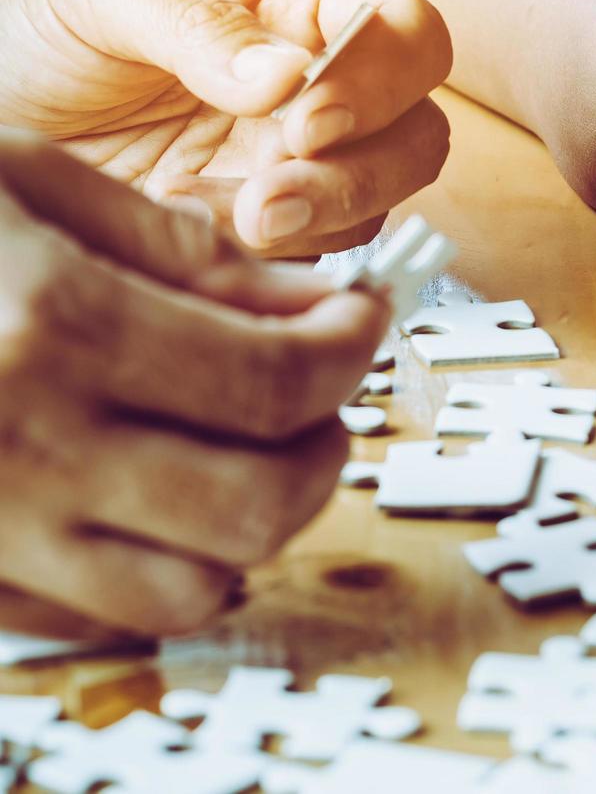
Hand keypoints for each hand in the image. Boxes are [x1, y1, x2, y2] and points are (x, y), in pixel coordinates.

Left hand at [0, 0, 452, 255]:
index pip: (403, 31)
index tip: (309, 121)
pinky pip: (311, 255)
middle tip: (272, 196)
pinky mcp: (261, 222)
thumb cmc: (27, 17)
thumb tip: (288, 77)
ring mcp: (292, 157)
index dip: (382, 80)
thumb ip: (198, 27)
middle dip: (358, 175)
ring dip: (311, 223)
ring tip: (213, 214)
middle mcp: (316, 80)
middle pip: (415, 132)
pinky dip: (265, 258)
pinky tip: (188, 227)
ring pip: (375, 204)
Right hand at [0, 136, 388, 637]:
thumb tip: (305, 295)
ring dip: (266, 518)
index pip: (276, 377)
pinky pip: (113, 616)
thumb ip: (174, 243)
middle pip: (262, 498)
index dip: (351, 349)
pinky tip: (176, 501)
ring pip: (201, 584)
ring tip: (261, 444)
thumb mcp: (21, 178)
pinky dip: (179, 572)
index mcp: (49, 327)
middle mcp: (25, 447)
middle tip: (326, 385)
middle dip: (329, 441)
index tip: (361, 315)